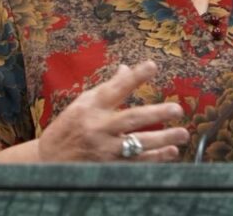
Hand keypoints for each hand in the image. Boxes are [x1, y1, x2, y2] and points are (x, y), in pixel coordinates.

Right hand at [35, 60, 188, 161]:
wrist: (48, 161)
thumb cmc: (70, 126)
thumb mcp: (84, 103)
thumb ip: (108, 88)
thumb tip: (127, 68)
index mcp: (92, 107)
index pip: (115, 88)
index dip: (134, 77)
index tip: (152, 65)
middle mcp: (98, 127)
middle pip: (131, 119)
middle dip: (156, 114)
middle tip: (177, 109)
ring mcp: (104, 149)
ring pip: (137, 144)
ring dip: (162, 140)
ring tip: (183, 133)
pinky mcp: (108, 167)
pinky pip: (136, 163)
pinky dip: (155, 158)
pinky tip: (171, 152)